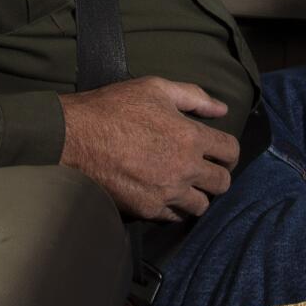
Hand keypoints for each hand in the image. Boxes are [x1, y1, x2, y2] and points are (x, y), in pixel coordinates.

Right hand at [58, 77, 241, 220]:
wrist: (74, 137)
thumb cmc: (114, 107)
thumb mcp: (156, 88)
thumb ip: (194, 97)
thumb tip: (221, 109)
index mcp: (191, 136)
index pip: (230, 151)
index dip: (229, 152)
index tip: (221, 152)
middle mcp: (184, 168)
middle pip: (222, 183)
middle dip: (218, 175)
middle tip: (205, 170)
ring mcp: (166, 192)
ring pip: (201, 206)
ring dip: (198, 195)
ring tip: (186, 185)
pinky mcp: (147, 209)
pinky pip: (174, 217)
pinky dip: (174, 208)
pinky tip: (165, 194)